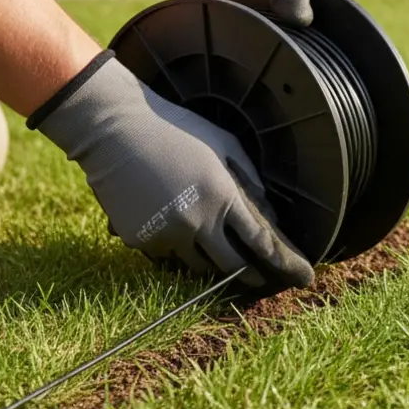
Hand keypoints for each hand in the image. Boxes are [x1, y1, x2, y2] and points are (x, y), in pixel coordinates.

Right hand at [30, 52, 314, 293]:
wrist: (117, 129)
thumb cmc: (177, 130)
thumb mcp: (224, 145)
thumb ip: (249, 178)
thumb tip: (268, 209)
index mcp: (222, 197)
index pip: (258, 240)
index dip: (277, 260)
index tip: (291, 274)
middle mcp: (197, 222)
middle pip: (229, 264)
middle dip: (246, 274)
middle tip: (256, 279)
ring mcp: (166, 234)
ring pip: (194, 261)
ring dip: (206, 257)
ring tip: (212, 248)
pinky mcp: (139, 238)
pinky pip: (163, 251)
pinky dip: (172, 244)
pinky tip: (169, 223)